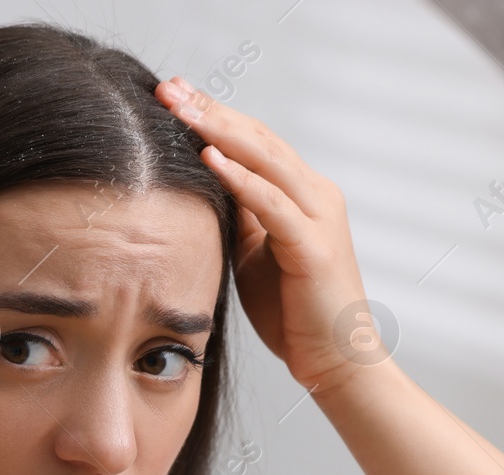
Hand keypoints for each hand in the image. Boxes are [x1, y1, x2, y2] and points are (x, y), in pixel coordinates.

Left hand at [154, 76, 378, 394]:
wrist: (334, 359)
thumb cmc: (293, 312)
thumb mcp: (254, 254)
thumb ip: (240, 218)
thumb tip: (204, 188)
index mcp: (300, 193)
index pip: (252, 141)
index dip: (213, 114)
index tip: (173, 94)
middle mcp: (315, 194)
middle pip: (257, 138)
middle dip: (210, 110)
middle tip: (168, 87)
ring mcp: (318, 217)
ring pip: (265, 159)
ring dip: (218, 131)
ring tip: (180, 110)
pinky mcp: (313, 246)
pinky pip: (273, 204)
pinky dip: (241, 179)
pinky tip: (209, 159)